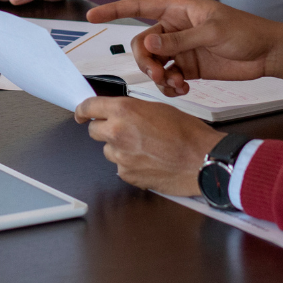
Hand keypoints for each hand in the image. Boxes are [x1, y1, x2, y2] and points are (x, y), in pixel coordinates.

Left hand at [74, 96, 221, 195]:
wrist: (201, 159)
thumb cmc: (188, 133)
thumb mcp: (158, 108)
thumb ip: (132, 110)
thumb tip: (120, 114)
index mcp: (124, 111)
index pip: (89, 107)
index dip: (82, 111)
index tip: (80, 114)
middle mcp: (117, 132)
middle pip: (93, 131)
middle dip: (105, 129)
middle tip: (124, 131)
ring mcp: (120, 156)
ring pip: (108, 150)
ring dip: (120, 148)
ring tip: (145, 147)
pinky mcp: (127, 175)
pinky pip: (120, 167)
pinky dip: (130, 164)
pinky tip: (149, 160)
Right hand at [86, 0, 282, 96]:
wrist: (267, 53)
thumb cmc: (245, 31)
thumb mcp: (213, 32)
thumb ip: (179, 39)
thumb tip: (149, 41)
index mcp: (179, 9)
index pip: (140, 6)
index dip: (114, 9)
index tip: (93, 16)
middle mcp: (175, 27)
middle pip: (143, 42)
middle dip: (145, 60)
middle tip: (158, 75)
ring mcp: (181, 48)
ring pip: (153, 62)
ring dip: (158, 76)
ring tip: (174, 86)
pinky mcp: (189, 67)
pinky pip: (167, 76)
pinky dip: (170, 85)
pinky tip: (183, 89)